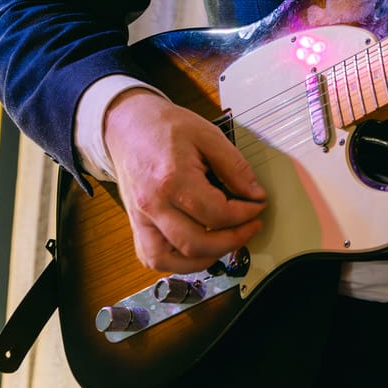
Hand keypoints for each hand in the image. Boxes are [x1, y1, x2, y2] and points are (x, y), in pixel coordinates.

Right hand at [103, 89, 265, 271]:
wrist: (128, 125)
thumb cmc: (166, 127)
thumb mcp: (208, 136)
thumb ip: (235, 167)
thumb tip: (254, 194)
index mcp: (172, 179)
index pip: (217, 213)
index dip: (245, 214)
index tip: (258, 206)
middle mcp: (153, 205)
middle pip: (195, 244)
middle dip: (232, 241)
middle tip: (251, 227)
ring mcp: (140, 218)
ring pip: (168, 261)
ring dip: (203, 259)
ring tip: (226, 243)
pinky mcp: (135, 224)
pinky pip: (151, 257)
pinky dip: (175, 262)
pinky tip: (197, 250)